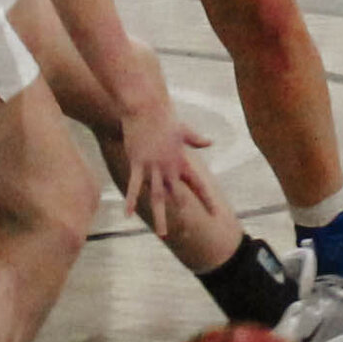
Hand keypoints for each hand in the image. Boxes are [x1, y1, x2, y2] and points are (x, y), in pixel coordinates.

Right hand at [118, 85, 218, 238]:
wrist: (144, 106)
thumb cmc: (163, 115)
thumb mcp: (184, 129)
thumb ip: (196, 139)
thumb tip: (211, 141)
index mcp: (181, 160)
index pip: (198, 184)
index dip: (207, 200)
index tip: (215, 214)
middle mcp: (169, 167)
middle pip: (177, 195)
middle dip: (183, 213)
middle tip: (189, 233)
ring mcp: (152, 166)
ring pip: (157, 197)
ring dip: (160, 217)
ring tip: (163, 235)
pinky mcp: (138, 163)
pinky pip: (134, 186)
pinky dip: (131, 200)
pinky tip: (127, 215)